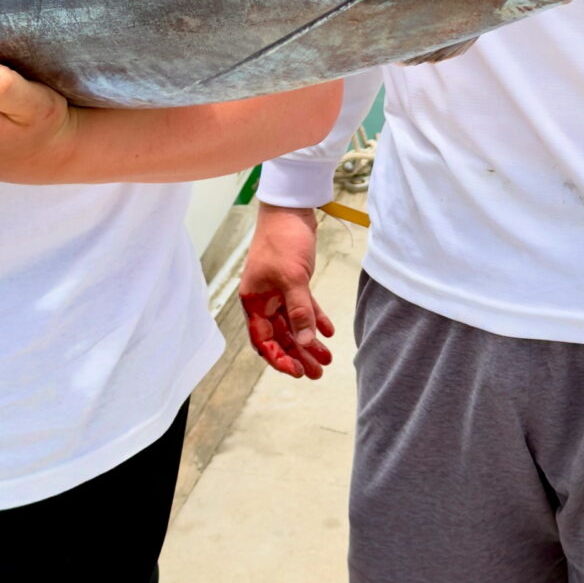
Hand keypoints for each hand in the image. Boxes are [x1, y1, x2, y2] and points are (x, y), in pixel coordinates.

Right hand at [239, 203, 336, 379]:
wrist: (291, 209)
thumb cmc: (282, 239)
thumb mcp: (292, 278)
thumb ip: (299, 310)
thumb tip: (304, 340)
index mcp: (254, 300)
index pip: (263, 338)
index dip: (278, 357)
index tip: (295, 371)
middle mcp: (264, 299)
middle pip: (280, 335)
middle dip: (297, 354)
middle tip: (316, 372)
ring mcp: (279, 291)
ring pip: (294, 323)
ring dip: (309, 341)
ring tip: (326, 359)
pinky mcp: (294, 281)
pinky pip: (304, 307)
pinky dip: (316, 319)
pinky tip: (329, 333)